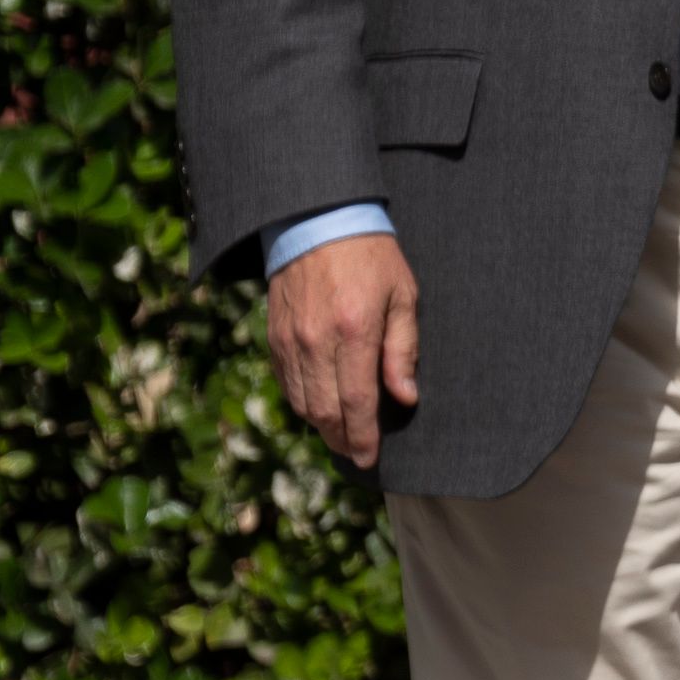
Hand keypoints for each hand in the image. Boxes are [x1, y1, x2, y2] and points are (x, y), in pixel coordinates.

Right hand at [267, 233, 420, 469]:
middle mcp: (316, 342)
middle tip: (359, 455)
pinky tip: (320, 408)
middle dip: (343, 440)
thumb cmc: (372, 257)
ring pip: (303, 403)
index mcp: (354, 331)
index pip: (356, 402)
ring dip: (322, 427)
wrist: (318, 222)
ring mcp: (290, 342)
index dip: (363, 436)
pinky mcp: (274, 338)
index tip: (371, 458)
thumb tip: (405, 397)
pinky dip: (303, 404)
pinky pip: (286, 385)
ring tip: (343, 437)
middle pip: (325, 411)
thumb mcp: (403, 295)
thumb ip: (403, 349)